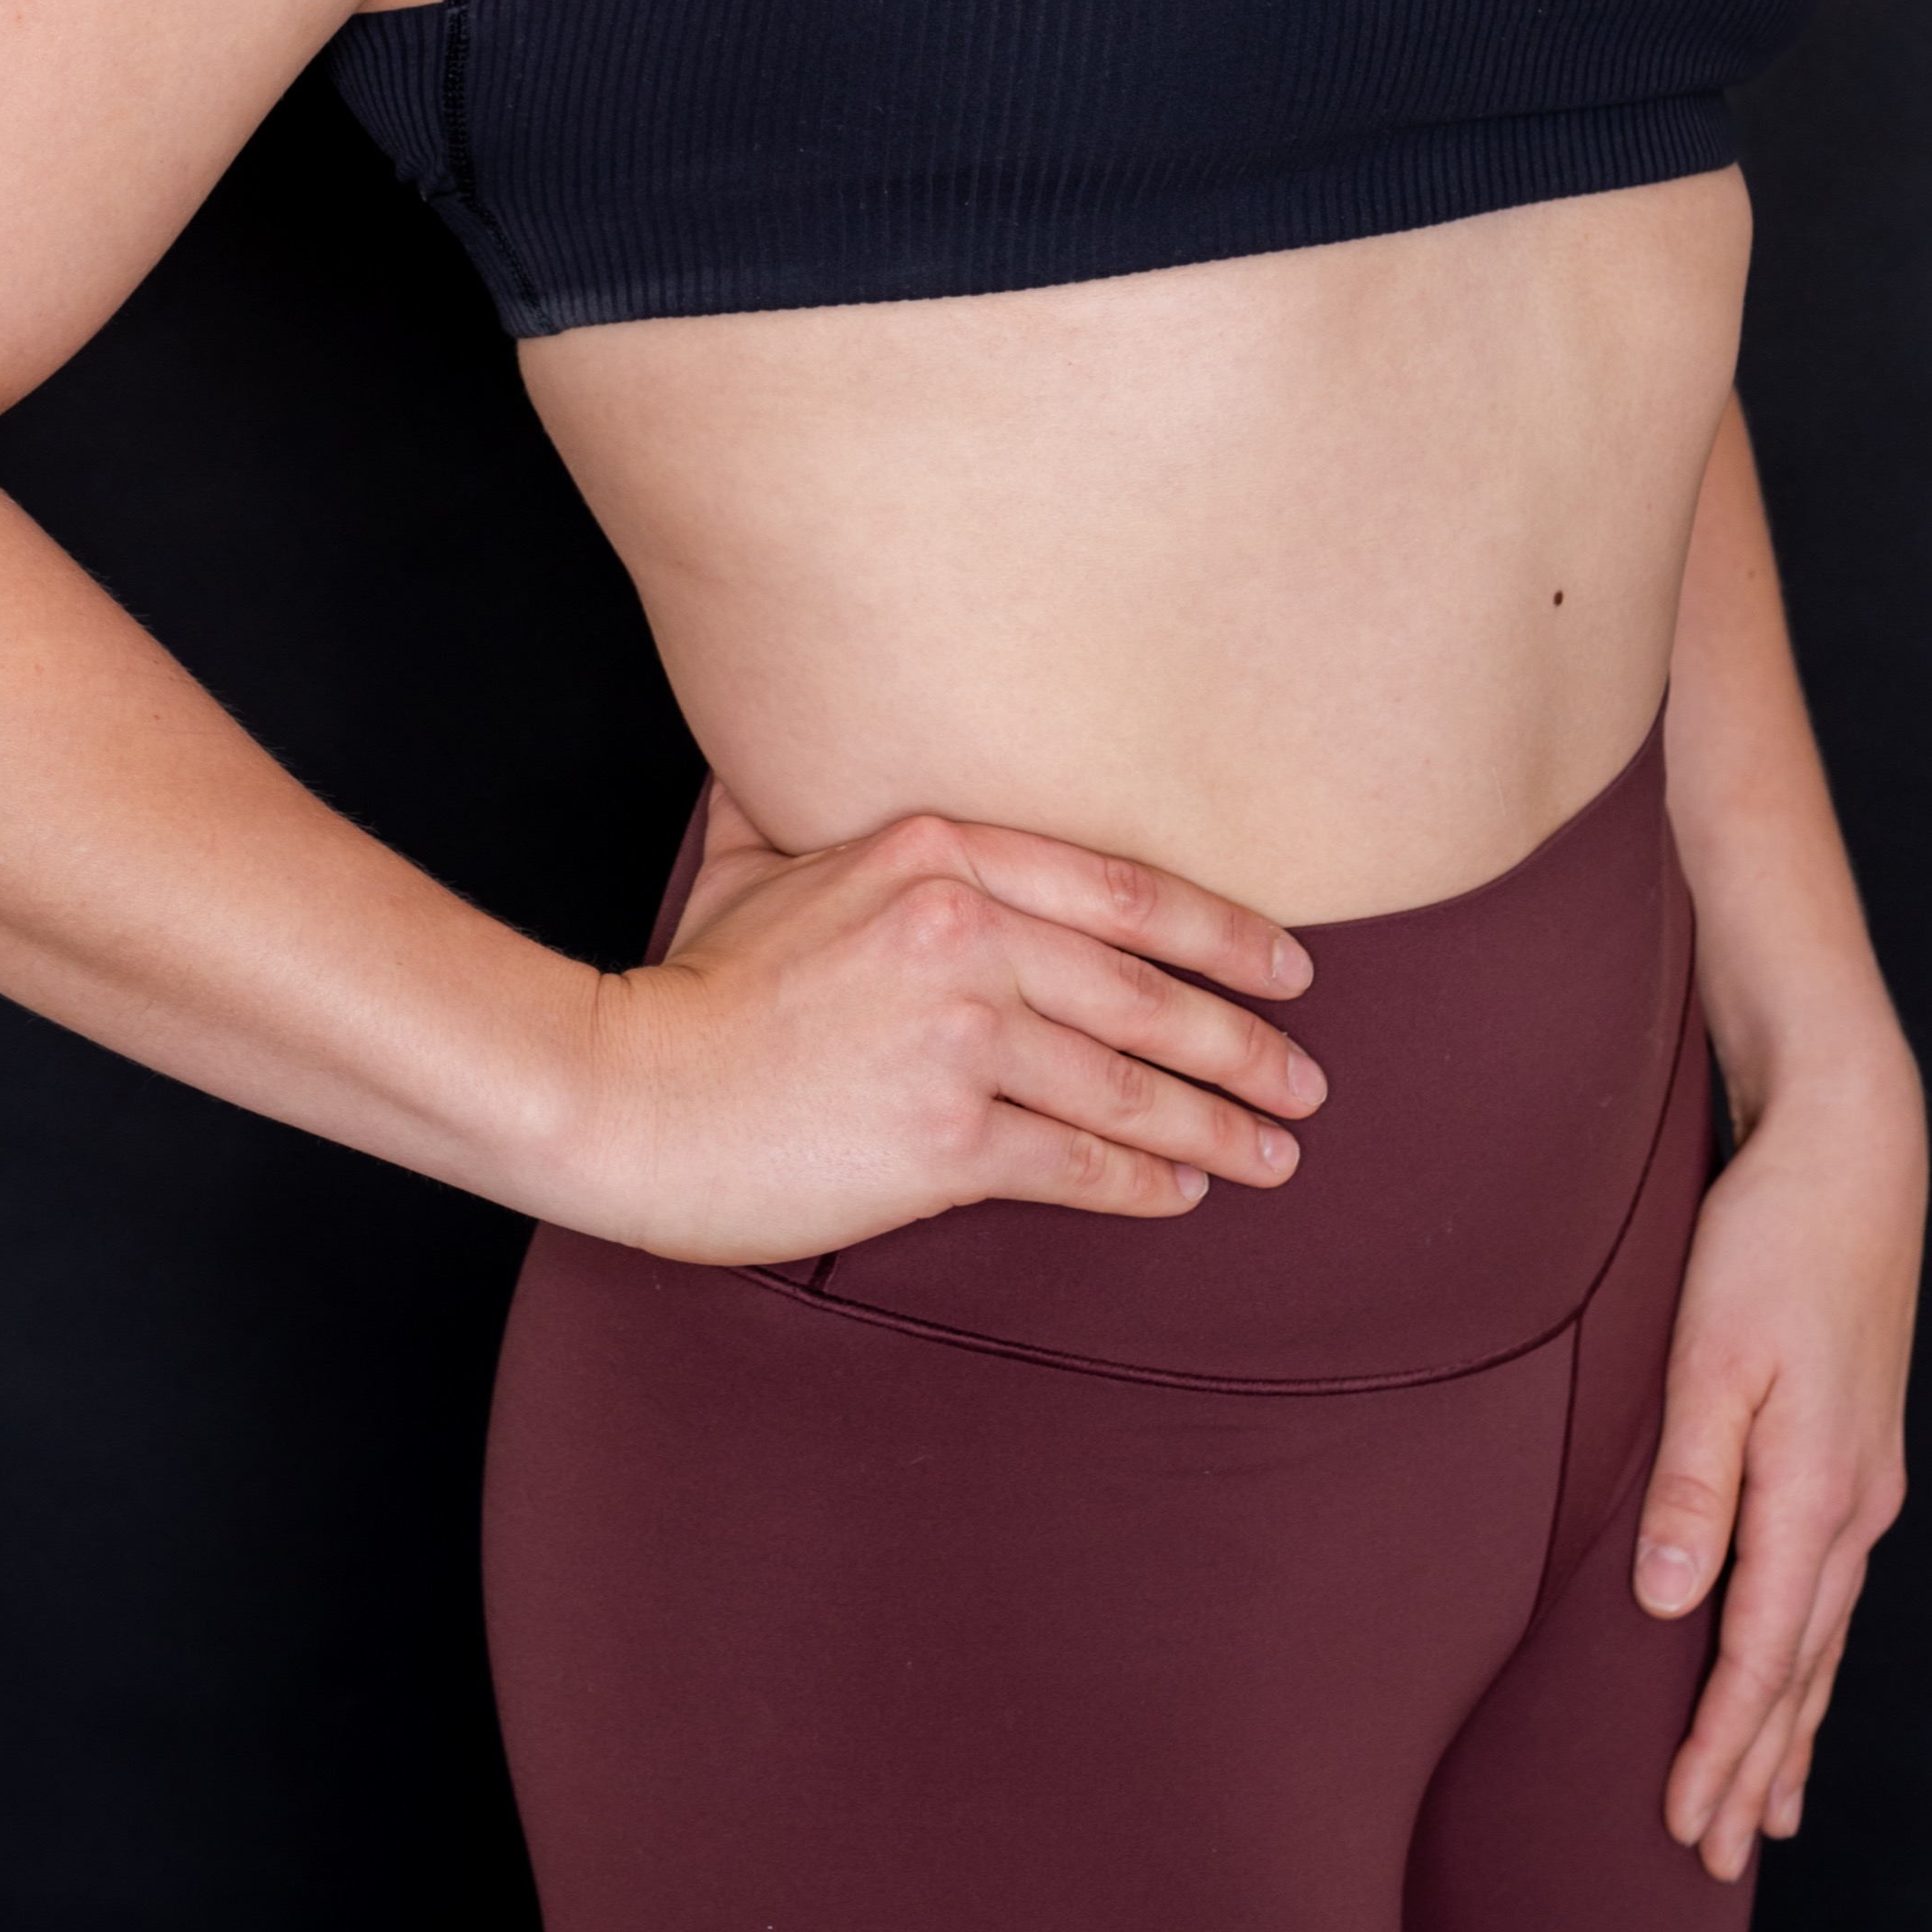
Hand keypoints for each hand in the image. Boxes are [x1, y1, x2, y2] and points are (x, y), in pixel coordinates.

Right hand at [559, 778, 1325, 1267]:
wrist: (625, 1092)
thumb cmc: (692, 983)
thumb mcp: (757, 857)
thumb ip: (817, 801)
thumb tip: (823, 739)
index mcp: (935, 851)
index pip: (1120, 888)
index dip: (1220, 931)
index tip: (1287, 964)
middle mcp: (961, 931)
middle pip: (1145, 990)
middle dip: (1243, 1039)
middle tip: (1306, 1075)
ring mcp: (956, 1034)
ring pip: (1126, 1083)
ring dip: (1217, 1122)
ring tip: (1273, 1150)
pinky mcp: (943, 1135)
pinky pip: (1075, 1160)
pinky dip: (1141, 1180)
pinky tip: (1181, 1191)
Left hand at [1636, 1050, 1925, 1879]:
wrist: (1852, 1155)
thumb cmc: (1766, 1242)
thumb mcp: (1711, 1352)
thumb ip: (1692, 1480)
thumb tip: (1672, 1606)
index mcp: (1813, 1493)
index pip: (1759, 1657)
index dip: (1721, 1748)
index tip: (1686, 1827)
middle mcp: (1852, 1507)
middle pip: (1798, 1670)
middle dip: (1756, 1768)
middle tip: (1714, 1860)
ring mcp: (1863, 1484)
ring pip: (1822, 1639)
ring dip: (1789, 1727)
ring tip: (1765, 1812)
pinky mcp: (1856, 1454)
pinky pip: (1830, 1592)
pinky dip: (1809, 1658)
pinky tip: (1798, 1678)